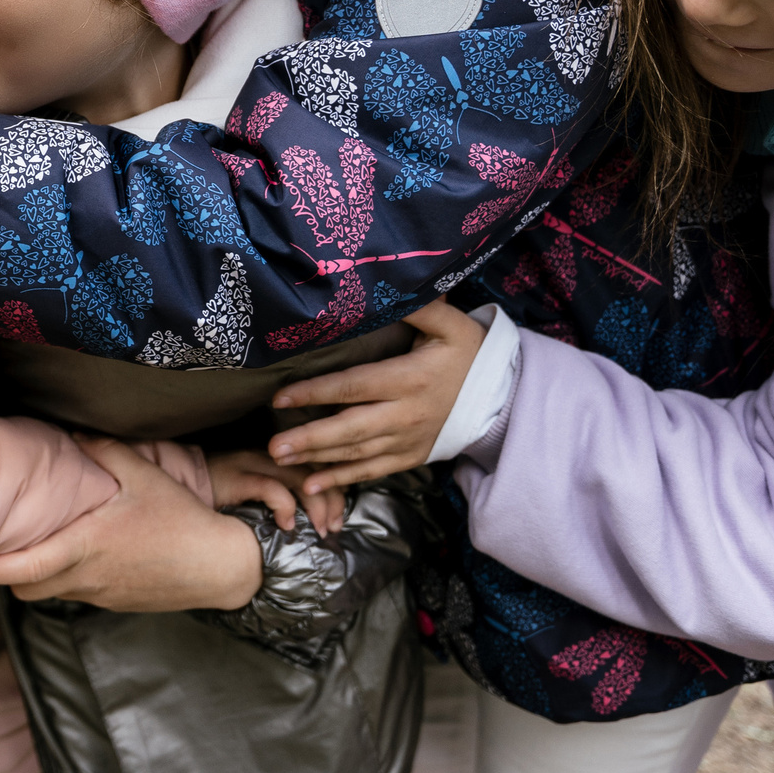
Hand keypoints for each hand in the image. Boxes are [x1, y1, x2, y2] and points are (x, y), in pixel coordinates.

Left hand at [0, 437, 263, 611]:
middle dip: (5, 574)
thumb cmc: (181, 519)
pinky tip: (71, 555)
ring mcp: (100, 594)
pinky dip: (62, 580)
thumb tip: (75, 429)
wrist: (220, 566)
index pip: (23, 569)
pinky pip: (75, 595)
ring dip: (33, 578)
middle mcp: (87, 577)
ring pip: (48, 595)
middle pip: (24, 590)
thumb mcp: (143, 475)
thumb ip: (104, 449)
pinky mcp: (114, 602)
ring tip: (29, 549)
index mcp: (86, 547)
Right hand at [205, 449, 344, 536]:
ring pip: (300, 480)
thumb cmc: (213, 496)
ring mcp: (251, 464)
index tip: (337, 519)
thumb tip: (303, 523)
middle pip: (314, 472)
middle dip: (332, 502)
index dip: (333, 492)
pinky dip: (287, 507)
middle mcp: (266, 457)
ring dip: (316, 507)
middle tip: (333, 528)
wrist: (175, 483)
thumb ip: (274, 499)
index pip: (315, 468)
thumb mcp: (251, 494)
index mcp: (273, 459)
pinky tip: (288, 525)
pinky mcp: (238, 477)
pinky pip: (272, 489)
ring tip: (319, 529)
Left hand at [269, 300, 487, 492]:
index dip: (316, 393)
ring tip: (280, 462)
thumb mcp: (451, 325)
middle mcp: (405, 414)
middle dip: (309, 438)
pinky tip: (312, 485)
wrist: (501, 397)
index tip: (281, 398)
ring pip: (356, 453)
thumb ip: (420, 308)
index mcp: (409, 379)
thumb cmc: (469, 355)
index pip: (354, 387)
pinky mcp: (411, 457)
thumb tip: (383, 287)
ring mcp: (408, 440)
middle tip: (273, 447)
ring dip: (317, 459)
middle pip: (350, 428)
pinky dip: (342, 479)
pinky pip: (372, 471)